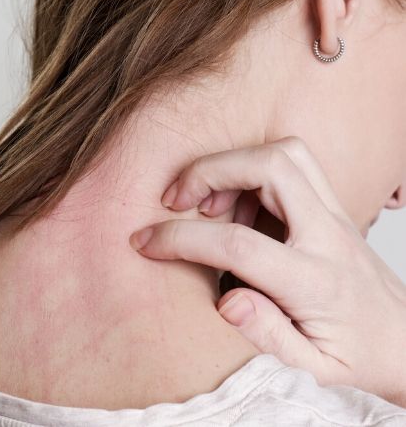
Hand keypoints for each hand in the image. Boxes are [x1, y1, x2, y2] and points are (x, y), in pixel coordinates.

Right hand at [128, 136, 405, 405]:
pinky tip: (237, 206)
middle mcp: (328, 235)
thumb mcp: (314, 373)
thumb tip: (227, 301)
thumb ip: (269, 338)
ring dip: (235, 164)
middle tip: (177, 198)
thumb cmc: (359, 358)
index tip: (147, 242)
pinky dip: (252, 171)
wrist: (404, 341)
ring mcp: (334, 215)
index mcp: (317, 283)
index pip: (239, 245)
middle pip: (272, 166)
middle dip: (211, 170)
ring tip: (207, 203)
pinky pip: (292, 164)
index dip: (182, 239)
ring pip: (286, 153)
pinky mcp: (331, 207)